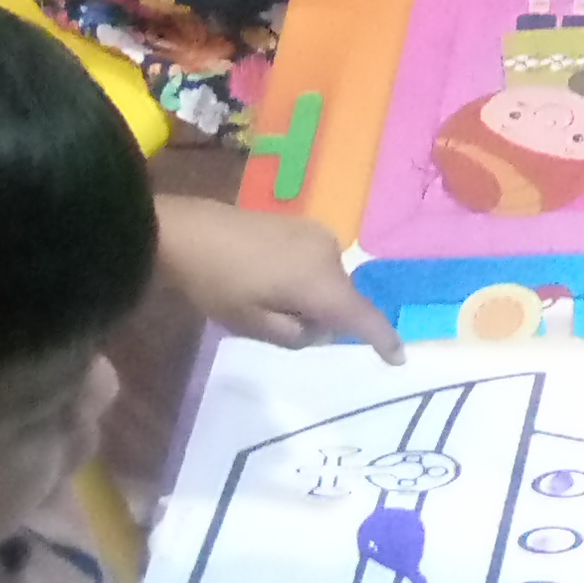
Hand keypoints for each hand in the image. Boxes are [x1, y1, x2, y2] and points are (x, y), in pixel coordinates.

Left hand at [153, 197, 402, 360]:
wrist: (186, 232)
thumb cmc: (218, 284)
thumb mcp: (252, 324)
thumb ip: (295, 335)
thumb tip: (320, 330)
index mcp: (320, 283)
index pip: (363, 316)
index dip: (383, 338)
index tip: (398, 358)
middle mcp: (330, 255)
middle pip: (343, 298)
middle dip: (326, 318)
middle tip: (277, 325)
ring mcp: (317, 235)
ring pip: (328, 281)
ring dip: (311, 296)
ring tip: (265, 299)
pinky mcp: (302, 224)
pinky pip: (316, 262)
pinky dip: (304, 278)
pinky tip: (267, 278)